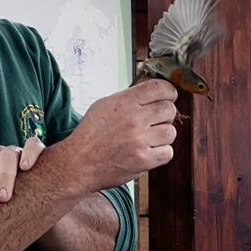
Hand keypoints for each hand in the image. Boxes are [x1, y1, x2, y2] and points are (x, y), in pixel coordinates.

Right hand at [64, 79, 177, 193]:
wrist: (79, 162)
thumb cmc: (90, 134)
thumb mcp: (104, 105)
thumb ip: (129, 99)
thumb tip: (152, 94)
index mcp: (124, 102)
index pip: (160, 88)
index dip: (169, 92)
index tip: (170, 96)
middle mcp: (134, 119)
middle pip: (169, 109)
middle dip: (165, 114)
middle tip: (156, 120)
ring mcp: (140, 140)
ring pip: (170, 132)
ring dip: (163, 135)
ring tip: (149, 137)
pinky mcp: (144, 160)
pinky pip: (168, 152)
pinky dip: (161, 152)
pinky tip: (148, 150)